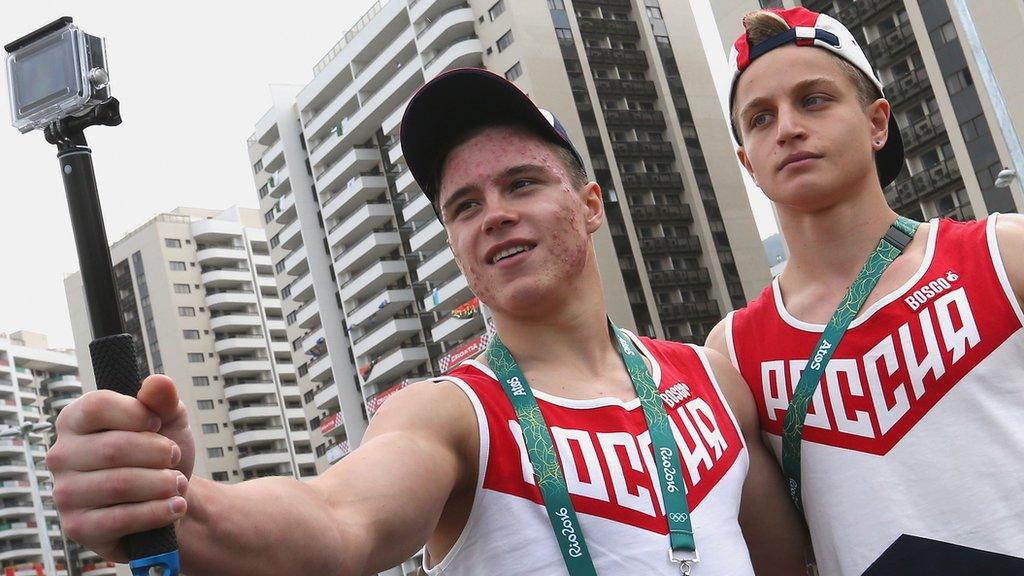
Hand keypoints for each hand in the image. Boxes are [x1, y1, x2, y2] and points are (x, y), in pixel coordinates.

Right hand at [47, 374, 195, 560]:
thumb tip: (159, 382)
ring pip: (120, 484)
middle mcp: (61, 455)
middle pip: (114, 448)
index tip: (158, 424)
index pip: (97, 405)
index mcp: (76, 420)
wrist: (167, 499)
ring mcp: (65, 493)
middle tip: (175, 458)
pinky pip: (121, 518)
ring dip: (162, 483)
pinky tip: (175, 506)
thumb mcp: (169, 420)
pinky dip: (157, 511)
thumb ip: (163, 399)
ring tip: (178, 483)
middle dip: (158, 453)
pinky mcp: (78, 528)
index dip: (138, 413)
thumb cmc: (161, 453)